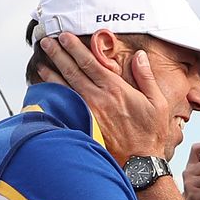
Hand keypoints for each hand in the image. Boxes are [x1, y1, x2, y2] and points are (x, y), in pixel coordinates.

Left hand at [38, 33, 168, 164]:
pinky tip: (46, 93)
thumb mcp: (158, 102)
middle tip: (47, 42)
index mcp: (115, 89)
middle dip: (58, 54)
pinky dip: (53, 98)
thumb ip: (146, 77)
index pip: (89, 62)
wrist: (140, 163)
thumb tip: (139, 56)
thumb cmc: (150, 134)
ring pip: (64, 88)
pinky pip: (63, 108)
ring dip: (51, 74)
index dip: (75, 47)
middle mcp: (98, 99)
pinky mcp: (83, 126)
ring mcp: (88, 113)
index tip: (65, 37)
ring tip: (41, 63)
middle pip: (72, 71)